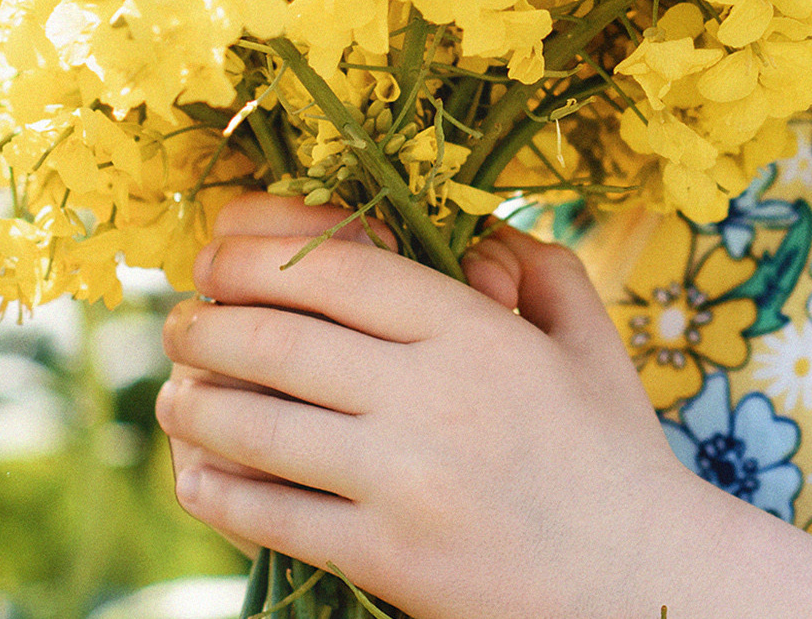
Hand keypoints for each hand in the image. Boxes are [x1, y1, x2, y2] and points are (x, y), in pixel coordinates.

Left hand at [156, 193, 691, 618]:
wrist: (638, 575)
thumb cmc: (612, 445)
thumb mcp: (590, 336)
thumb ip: (538, 264)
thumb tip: (473, 236)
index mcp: (476, 332)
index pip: (338, 274)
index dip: (259, 257)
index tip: (217, 256)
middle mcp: (430, 398)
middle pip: (278, 342)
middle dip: (206, 323)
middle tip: (180, 320)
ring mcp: (401, 483)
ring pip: (256, 427)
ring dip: (193, 402)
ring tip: (173, 391)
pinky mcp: (383, 558)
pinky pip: (270, 515)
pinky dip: (216, 489)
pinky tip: (196, 470)